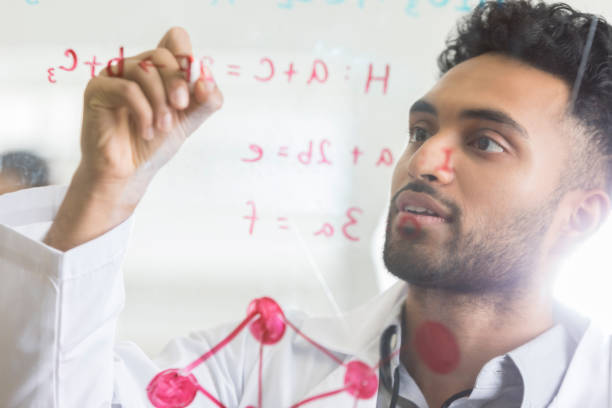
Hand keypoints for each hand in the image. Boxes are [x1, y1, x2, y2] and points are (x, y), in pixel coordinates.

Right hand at [44, 27, 222, 250]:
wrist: (129, 172)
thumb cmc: (155, 143)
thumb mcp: (189, 120)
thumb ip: (205, 100)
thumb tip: (207, 80)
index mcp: (159, 69)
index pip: (176, 39)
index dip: (189, 60)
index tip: (197, 91)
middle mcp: (136, 66)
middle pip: (162, 54)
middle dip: (178, 83)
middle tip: (181, 108)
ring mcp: (115, 75)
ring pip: (145, 70)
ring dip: (160, 102)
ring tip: (163, 126)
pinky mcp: (98, 88)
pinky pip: (127, 89)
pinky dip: (144, 112)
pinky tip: (146, 131)